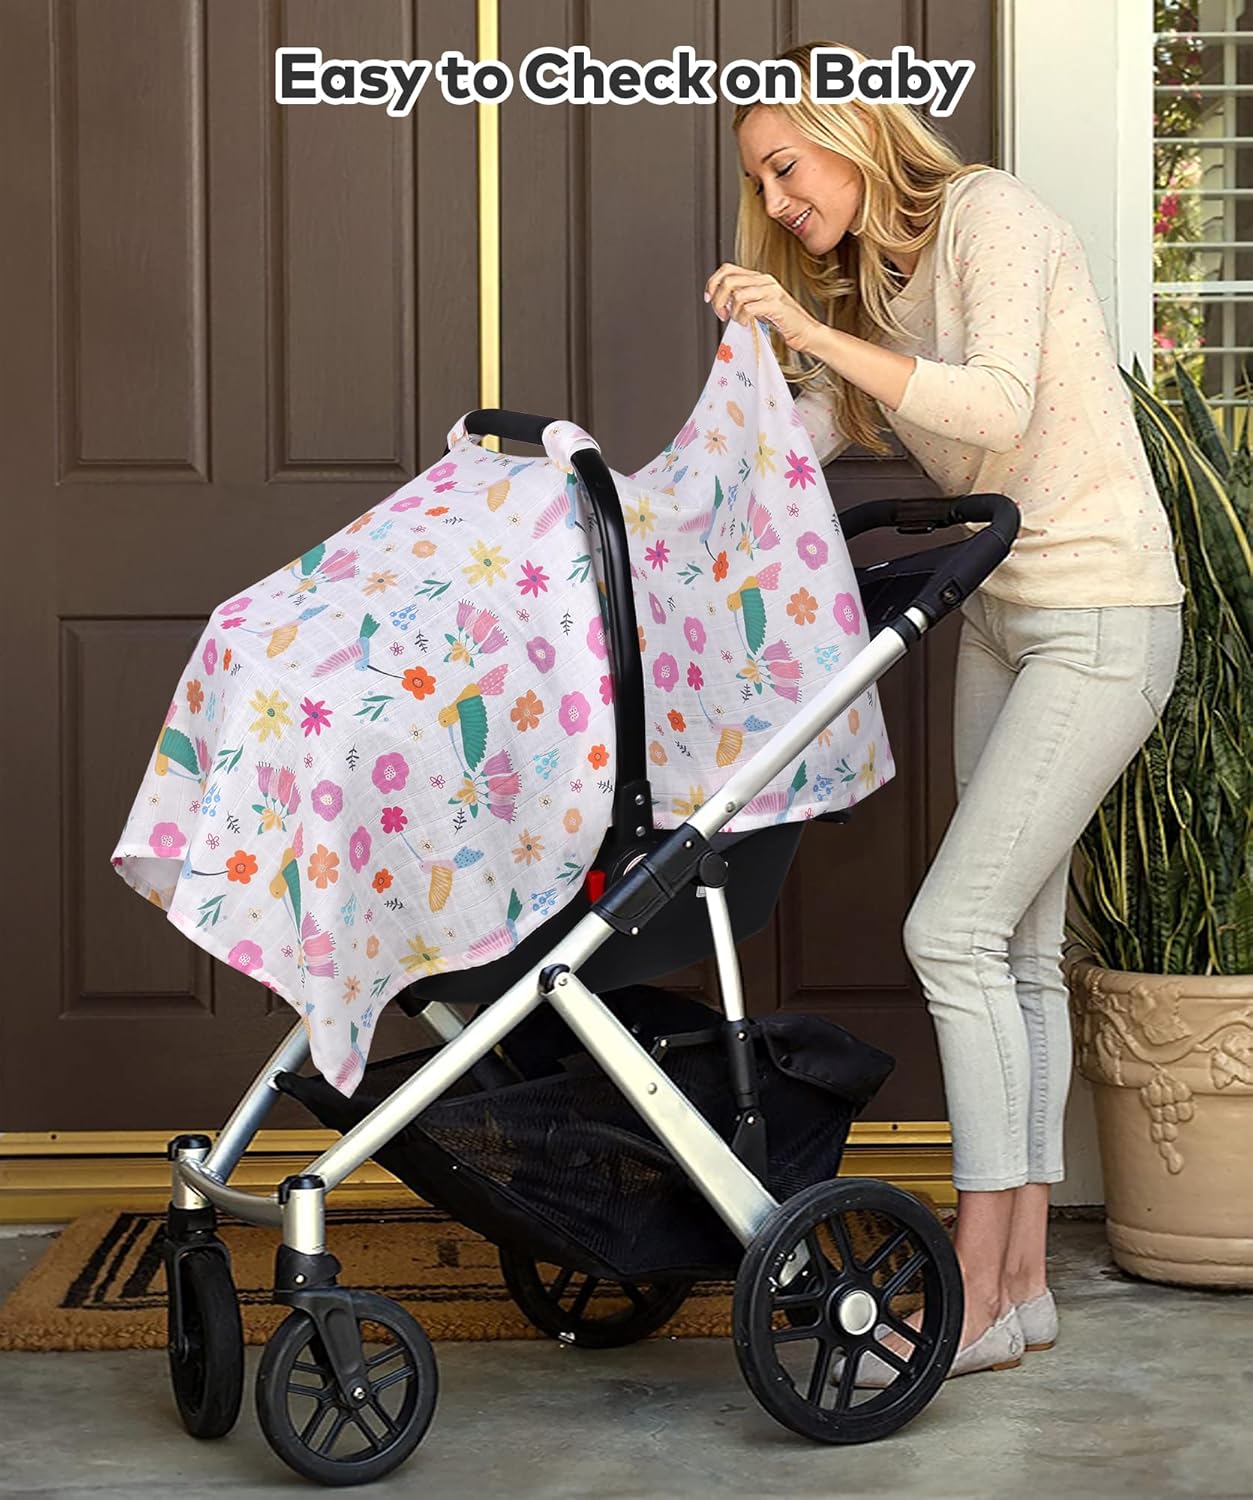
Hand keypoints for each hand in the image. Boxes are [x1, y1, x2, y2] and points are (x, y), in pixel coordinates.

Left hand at [703, 263, 819, 354]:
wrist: (806, 332)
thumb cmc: (784, 322)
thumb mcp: (759, 306)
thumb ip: (743, 300)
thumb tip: (721, 302)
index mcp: (759, 278)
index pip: (727, 269)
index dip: (713, 282)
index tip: (709, 298)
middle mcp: (765, 281)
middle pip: (729, 280)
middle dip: (718, 300)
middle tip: (722, 315)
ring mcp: (771, 292)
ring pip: (737, 294)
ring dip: (732, 311)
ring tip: (738, 321)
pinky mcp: (776, 306)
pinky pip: (749, 308)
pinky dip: (743, 318)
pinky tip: (747, 324)